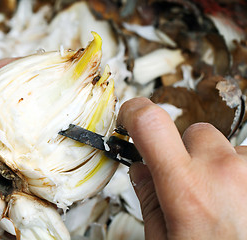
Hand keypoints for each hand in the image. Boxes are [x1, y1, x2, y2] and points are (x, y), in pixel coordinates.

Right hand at [117, 97, 246, 238]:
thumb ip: (149, 199)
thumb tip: (141, 169)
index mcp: (186, 188)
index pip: (151, 123)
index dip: (135, 112)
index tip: (131, 117)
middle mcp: (224, 171)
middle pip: (194, 133)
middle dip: (185, 152)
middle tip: (187, 185)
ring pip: (225, 148)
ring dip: (217, 166)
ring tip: (221, 203)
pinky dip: (240, 175)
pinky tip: (241, 204)